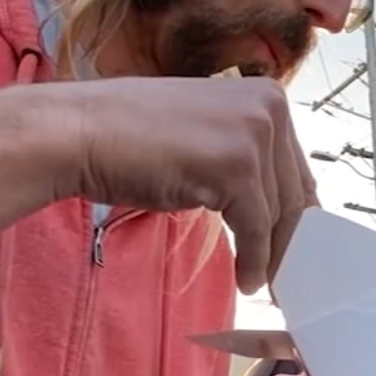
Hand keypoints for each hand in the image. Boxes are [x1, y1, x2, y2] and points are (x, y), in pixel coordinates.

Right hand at [41, 77, 316, 294]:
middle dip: (288, 240)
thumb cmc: (130, 139)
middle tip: (285, 276)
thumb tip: (272, 205)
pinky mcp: (236, 167)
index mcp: (266, 94)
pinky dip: (254, 260)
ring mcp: (254, 134)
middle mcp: (269, 107)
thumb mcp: (205, 138)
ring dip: (270, 255)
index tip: (295, 248)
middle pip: (293, 192)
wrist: (78, 133)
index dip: (297, 215)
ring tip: (262, 282)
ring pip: (277, 214)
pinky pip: (257, 228)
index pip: (295, 168)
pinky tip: (247, 280)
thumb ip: (243, 158)